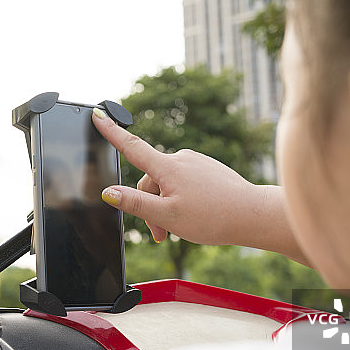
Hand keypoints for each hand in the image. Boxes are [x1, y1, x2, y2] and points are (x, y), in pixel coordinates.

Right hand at [92, 108, 262, 245]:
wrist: (253, 215)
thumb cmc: (213, 217)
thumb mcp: (167, 216)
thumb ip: (135, 203)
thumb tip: (108, 192)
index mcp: (168, 168)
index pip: (131, 146)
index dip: (110, 131)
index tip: (97, 114)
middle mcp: (181, 158)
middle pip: (149, 181)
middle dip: (150, 206)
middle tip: (162, 234)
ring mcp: (196, 162)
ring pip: (167, 184)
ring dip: (166, 206)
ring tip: (180, 228)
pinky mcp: (207, 168)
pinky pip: (184, 183)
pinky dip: (181, 200)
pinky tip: (196, 215)